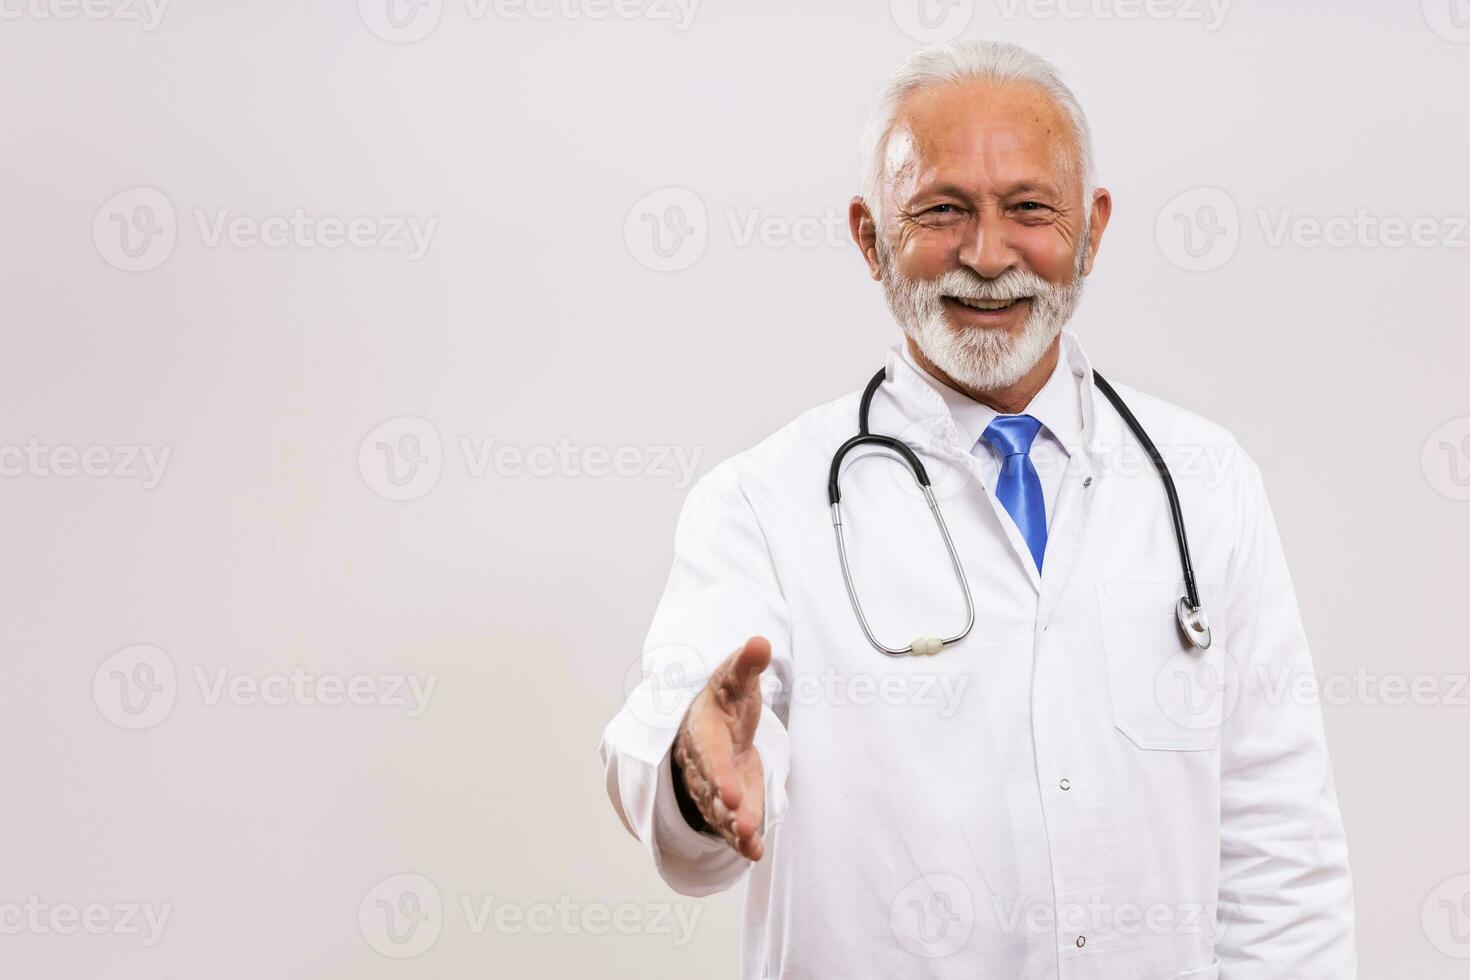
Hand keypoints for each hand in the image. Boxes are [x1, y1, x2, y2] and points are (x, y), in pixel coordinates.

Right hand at [670, 636, 769, 860]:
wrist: (709, 721)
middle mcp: (703, 765)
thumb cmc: (724, 699)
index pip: (710, 757)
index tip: (731, 792)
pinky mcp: (727, 803)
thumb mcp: (734, 678)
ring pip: (718, 812)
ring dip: (733, 827)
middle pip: (711, 791)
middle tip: (741, 822)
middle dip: (725, 808)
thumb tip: (761, 642)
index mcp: (702, 732)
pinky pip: (730, 823)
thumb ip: (746, 664)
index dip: (718, 775)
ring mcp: (713, 787)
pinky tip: (754, 851)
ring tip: (749, 841)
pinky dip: (741, 839)